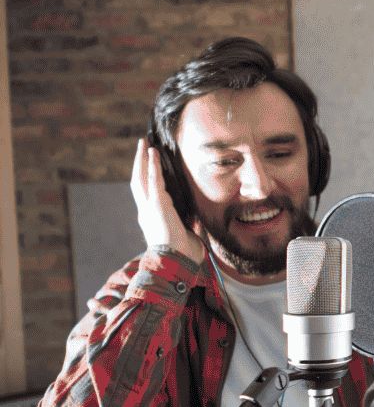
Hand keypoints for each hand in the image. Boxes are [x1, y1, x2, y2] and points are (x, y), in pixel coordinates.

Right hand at [130, 138, 203, 264]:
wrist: (176, 262)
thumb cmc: (183, 255)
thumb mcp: (187, 236)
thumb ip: (190, 227)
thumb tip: (201, 224)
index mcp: (153, 220)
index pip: (147, 195)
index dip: (147, 180)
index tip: (149, 168)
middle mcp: (146, 212)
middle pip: (138, 182)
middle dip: (139, 164)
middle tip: (142, 148)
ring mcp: (149, 207)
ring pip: (141, 178)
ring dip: (143, 159)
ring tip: (145, 143)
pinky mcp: (156, 204)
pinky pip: (153, 180)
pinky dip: (152, 165)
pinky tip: (153, 152)